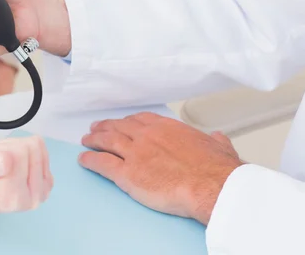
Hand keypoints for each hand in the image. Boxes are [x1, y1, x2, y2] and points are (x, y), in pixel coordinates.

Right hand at [0, 136, 52, 217]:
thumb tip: (7, 160)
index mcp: (10, 198)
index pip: (18, 153)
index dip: (0, 150)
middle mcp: (31, 199)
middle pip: (31, 148)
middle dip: (9, 149)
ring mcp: (41, 192)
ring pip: (37, 146)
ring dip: (16, 149)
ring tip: (0, 164)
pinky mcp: (45, 183)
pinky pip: (41, 149)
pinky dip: (24, 151)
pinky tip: (11, 164)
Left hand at [78, 112, 242, 224]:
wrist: (211, 185)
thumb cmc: (217, 170)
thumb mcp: (221, 148)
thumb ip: (216, 142)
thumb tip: (218, 138)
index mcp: (167, 128)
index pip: (141, 120)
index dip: (128, 121)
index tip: (122, 123)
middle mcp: (147, 136)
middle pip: (119, 127)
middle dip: (106, 127)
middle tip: (96, 128)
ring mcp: (135, 153)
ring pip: (107, 141)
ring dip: (94, 140)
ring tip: (86, 140)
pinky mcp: (127, 174)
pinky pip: (102, 163)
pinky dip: (90, 160)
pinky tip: (83, 159)